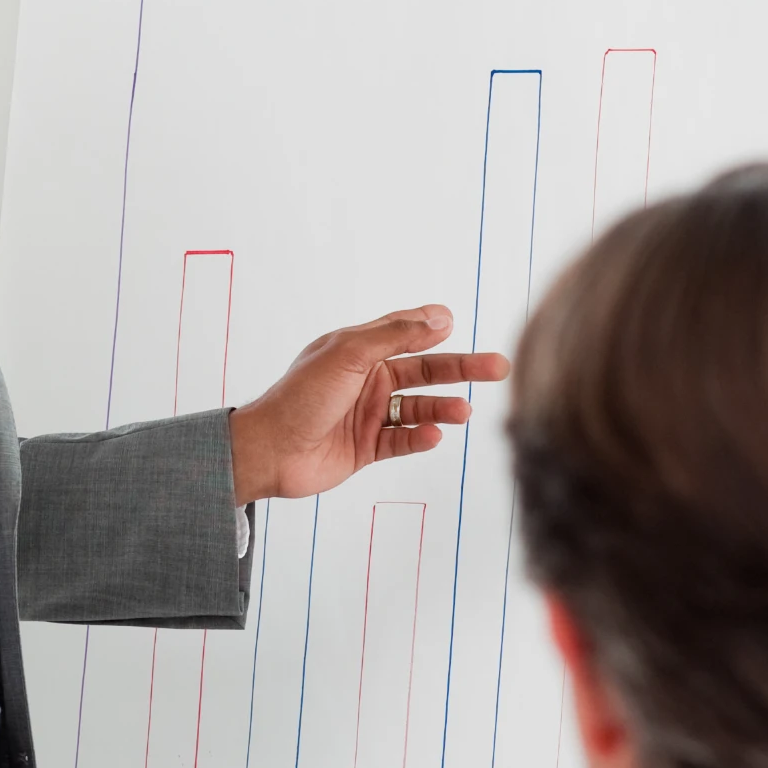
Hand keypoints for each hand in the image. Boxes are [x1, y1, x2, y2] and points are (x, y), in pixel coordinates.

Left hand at [227, 304, 509, 500]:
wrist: (269, 451)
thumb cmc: (300, 397)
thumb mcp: (348, 354)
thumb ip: (395, 335)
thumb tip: (440, 316)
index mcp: (357, 350)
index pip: (406, 333)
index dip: (434, 329)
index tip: (461, 324)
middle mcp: (365, 380)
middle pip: (424, 371)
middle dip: (461, 369)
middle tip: (498, 368)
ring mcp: (367, 414)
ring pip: (419, 408)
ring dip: (443, 409)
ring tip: (463, 413)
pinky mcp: (367, 447)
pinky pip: (403, 440)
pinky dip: (421, 438)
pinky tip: (433, 437)